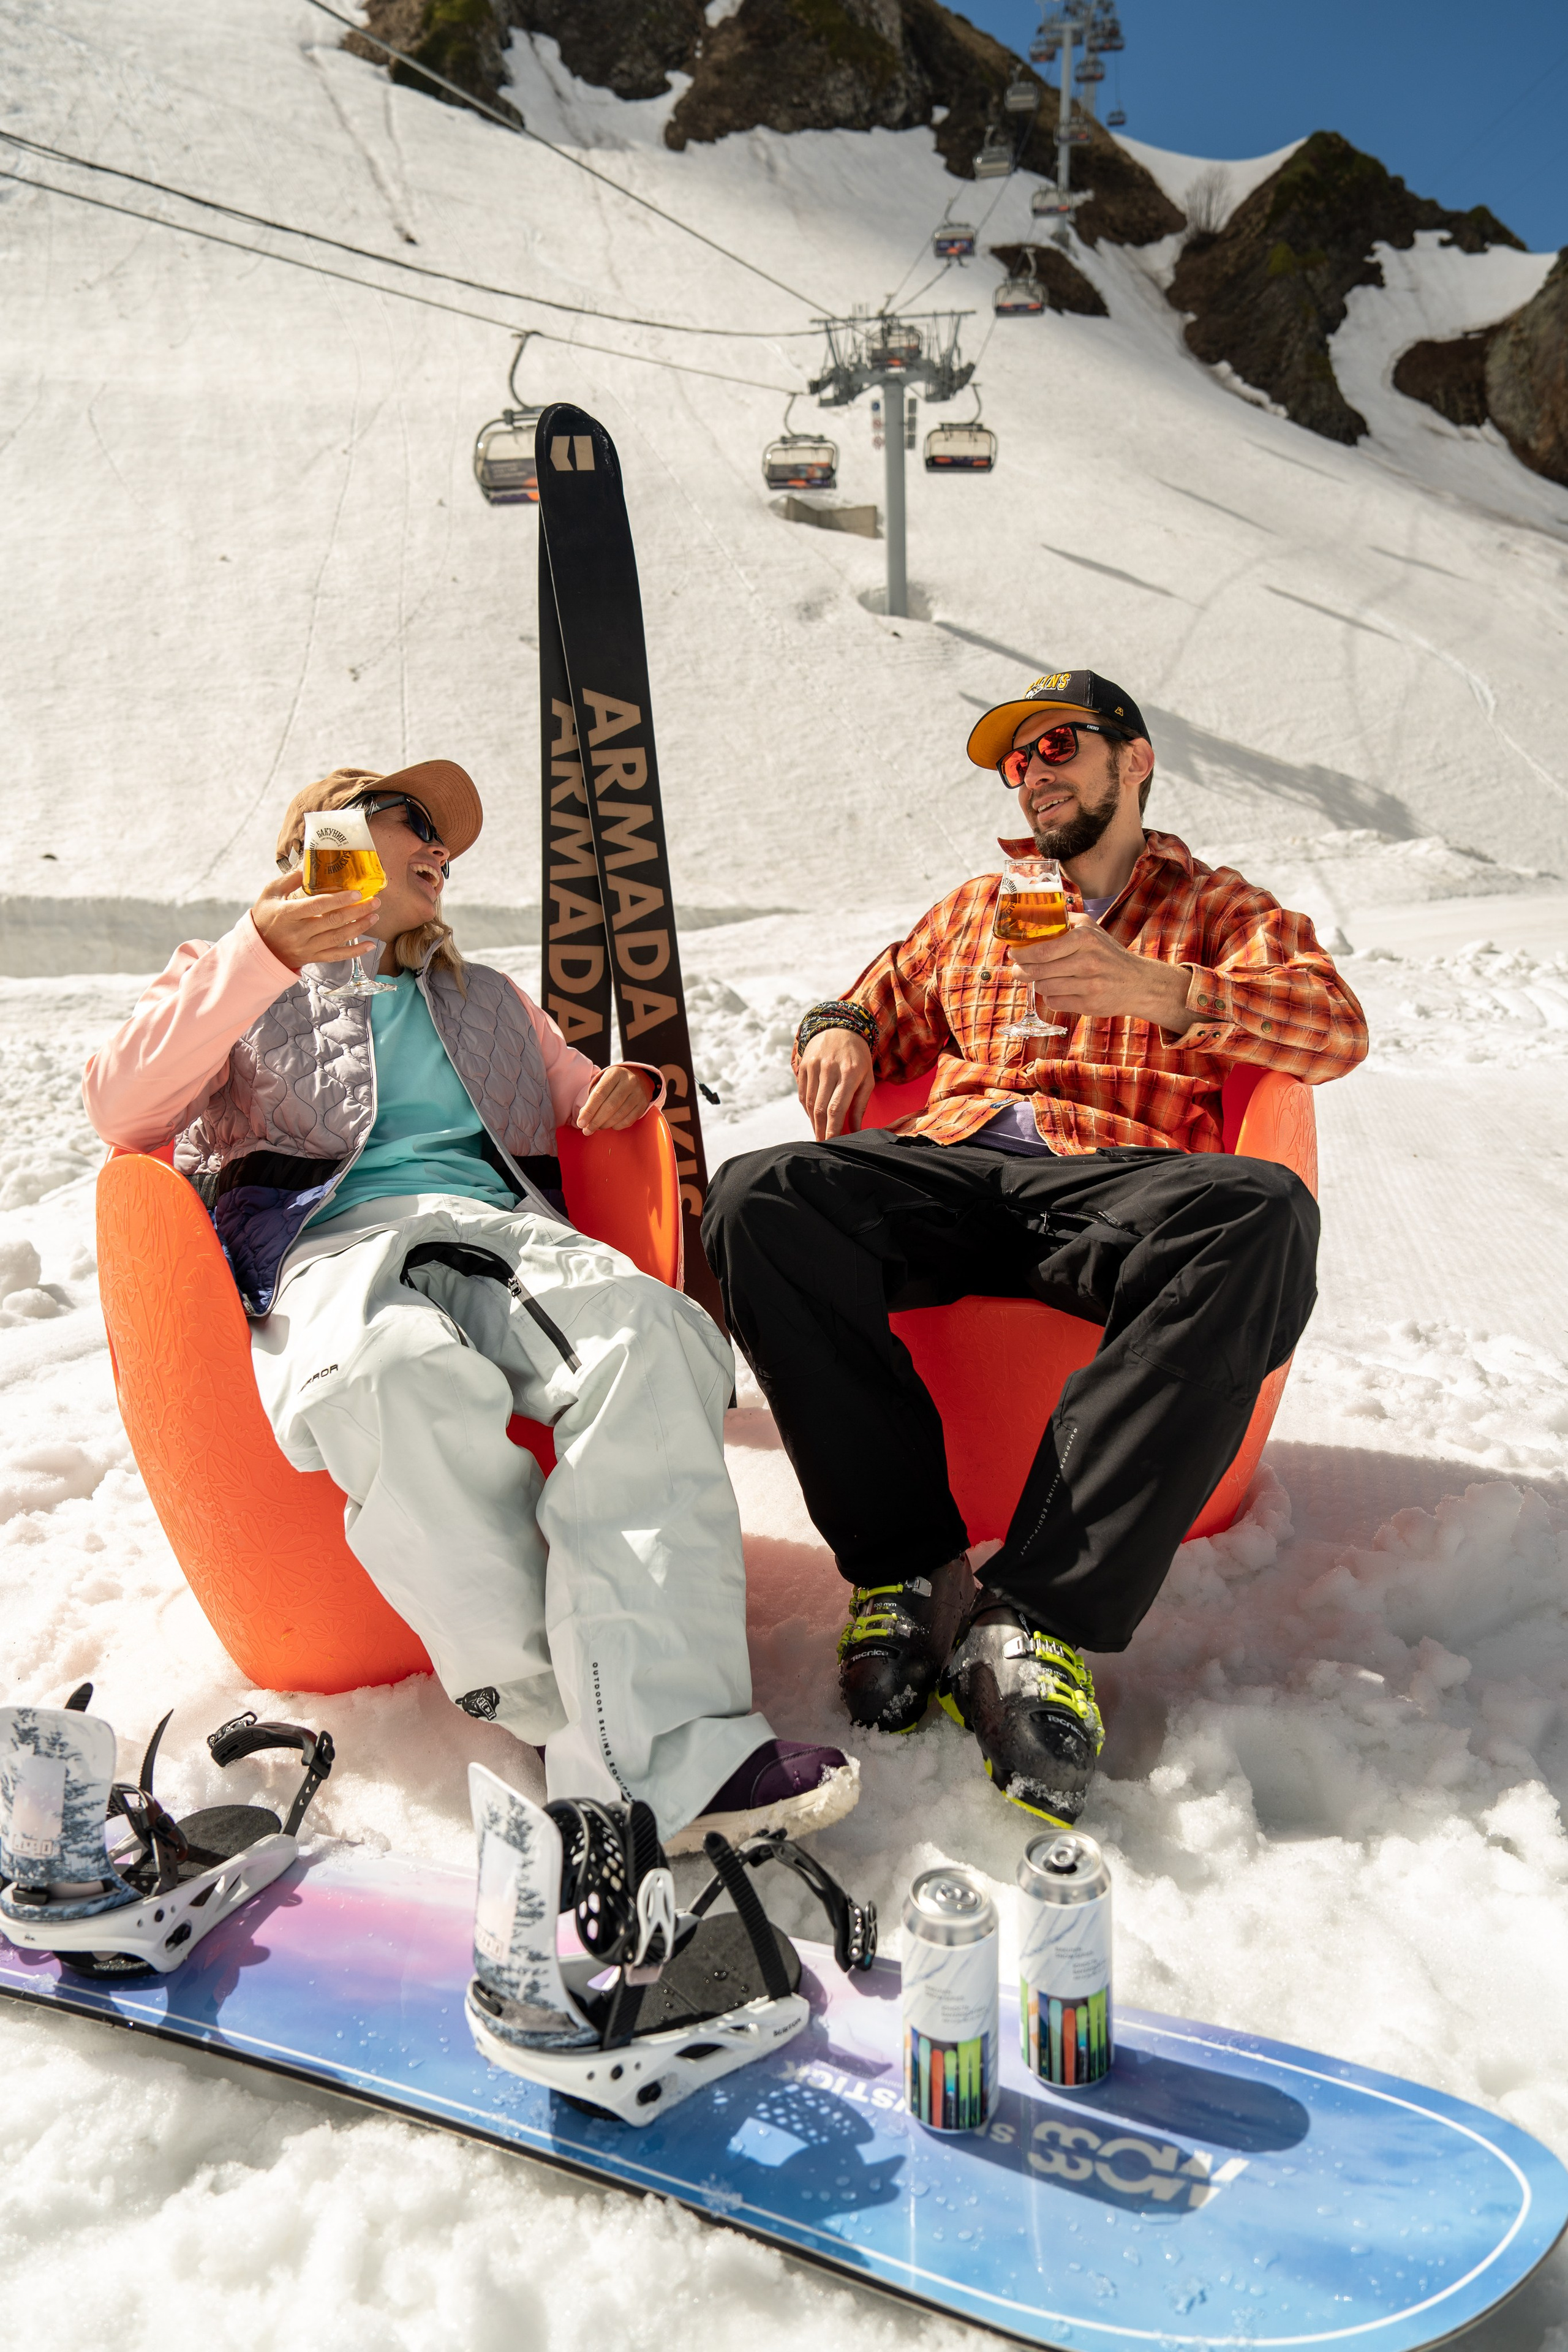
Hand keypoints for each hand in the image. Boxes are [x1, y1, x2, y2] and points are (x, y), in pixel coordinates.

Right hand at [252, 871, 381, 973]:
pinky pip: (336, 956)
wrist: (259, 948)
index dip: (339, 899)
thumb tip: (308, 866)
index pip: (317, 905)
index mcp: (287, 913)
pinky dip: (355, 952)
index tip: (357, 893)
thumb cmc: (265, 916)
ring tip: (374, 916)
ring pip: (338, 938)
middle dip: (357, 911)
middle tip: (374, 902)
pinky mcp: (312, 957)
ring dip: (359, 927)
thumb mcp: (270, 893)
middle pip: (333, 921)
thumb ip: (289, 879)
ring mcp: (306, 947)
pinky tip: (370, 945)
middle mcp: (298, 932)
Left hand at [576, 1064, 655, 1134]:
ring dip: (605, 1125)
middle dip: (596, 1121)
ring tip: (596, 1127)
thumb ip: (593, 1097)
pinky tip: (610, 1125)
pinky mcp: (643, 1104)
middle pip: (610, 1106)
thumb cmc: (615, 1082)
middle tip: (586, 1130)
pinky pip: (629, 1120)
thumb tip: (584, 1116)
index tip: (580, 1123)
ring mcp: (638, 1093)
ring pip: (619, 1115)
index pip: (599, 1094)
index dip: (589, 1110)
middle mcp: (629, 1082)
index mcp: (615, 1073)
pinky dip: (617, 1125)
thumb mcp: (603, 1081)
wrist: (639, 1077)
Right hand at [798, 1027, 873, 1139]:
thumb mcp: (867, 1078)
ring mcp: (813, 1066)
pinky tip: (813, 1118)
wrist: (840, 1027)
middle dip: (821, 1130)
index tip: (833, 1144)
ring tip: (819, 1134)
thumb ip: (860, 1105)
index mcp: (849, 1073)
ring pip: (809, 1102)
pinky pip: (802, 1093)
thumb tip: (856, 1130)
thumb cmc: (858, 1057)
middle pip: (820, 1108)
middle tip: (823, 1145)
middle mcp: (829, 1069)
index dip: (833, 1129)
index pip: (836, 1108)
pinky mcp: (803, 1066)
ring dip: (813, 1122)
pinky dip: (807, 1109)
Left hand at [1010, 914, 1195, 1032]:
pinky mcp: (1089, 1005)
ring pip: (1044, 988)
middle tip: (1017, 970)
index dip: (1021, 954)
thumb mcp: (1092, 930)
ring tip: (1041, 979)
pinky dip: (1051, 998)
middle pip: (1039, 971)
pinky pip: (1055, 1003)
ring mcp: (1089, 985)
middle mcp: (1088, 961)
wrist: (1138, 982)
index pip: (1042, 950)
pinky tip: (1058, 991)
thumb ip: (1067, 923)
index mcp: (1085, 939)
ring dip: (1038, 984)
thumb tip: (1034, 918)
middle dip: (1022, 972)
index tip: (1013, 954)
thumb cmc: (1108, 954)